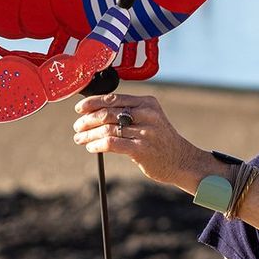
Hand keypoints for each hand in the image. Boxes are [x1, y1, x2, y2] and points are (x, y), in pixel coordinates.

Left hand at [72, 93, 204, 189]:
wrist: (181, 160)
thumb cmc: (160, 140)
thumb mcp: (150, 119)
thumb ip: (129, 113)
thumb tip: (96, 112)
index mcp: (147, 102)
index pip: (113, 98)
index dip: (92, 103)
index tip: (79, 109)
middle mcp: (147, 114)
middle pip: (107, 113)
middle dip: (87, 120)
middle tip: (77, 127)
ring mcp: (145, 132)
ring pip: (107, 129)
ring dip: (89, 134)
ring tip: (80, 139)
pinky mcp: (141, 149)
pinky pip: (112, 144)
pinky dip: (97, 145)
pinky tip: (91, 147)